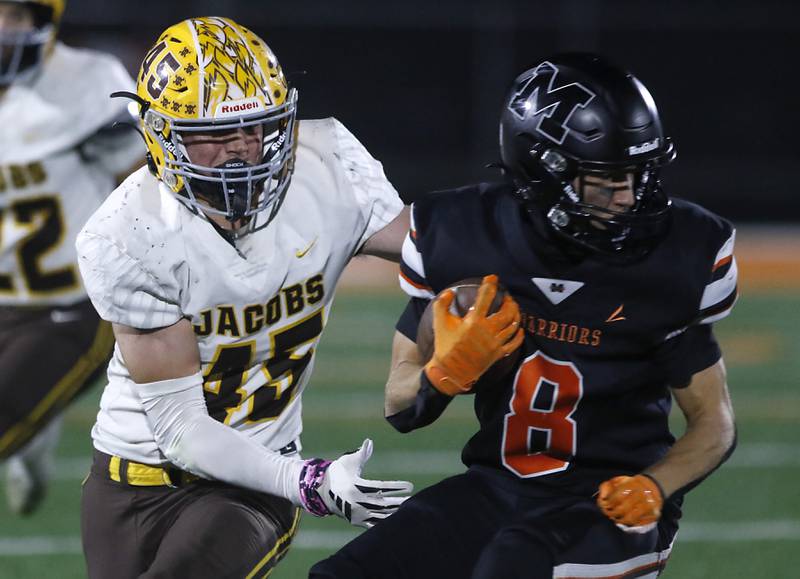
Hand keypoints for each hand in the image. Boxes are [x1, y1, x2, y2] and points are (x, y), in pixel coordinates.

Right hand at [299, 439, 412, 527]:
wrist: (321, 492)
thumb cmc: (338, 472)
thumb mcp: (347, 461)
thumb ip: (361, 453)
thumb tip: (369, 441)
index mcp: (355, 486)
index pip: (381, 486)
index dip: (396, 486)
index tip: (410, 485)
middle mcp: (356, 501)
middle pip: (382, 502)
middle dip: (398, 501)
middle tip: (412, 498)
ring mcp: (356, 513)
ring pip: (379, 515)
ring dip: (395, 512)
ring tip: (408, 508)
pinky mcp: (356, 521)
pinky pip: (373, 524)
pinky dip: (385, 523)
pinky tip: (397, 521)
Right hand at [424, 274, 523, 395]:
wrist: (451, 371)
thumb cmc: (445, 345)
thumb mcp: (439, 322)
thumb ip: (442, 304)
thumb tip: (450, 292)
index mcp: (473, 321)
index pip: (486, 297)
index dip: (490, 284)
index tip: (492, 278)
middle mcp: (487, 331)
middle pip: (506, 311)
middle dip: (509, 301)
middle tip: (507, 297)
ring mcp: (495, 343)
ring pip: (513, 325)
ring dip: (515, 314)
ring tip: (513, 309)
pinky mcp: (498, 354)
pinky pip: (515, 343)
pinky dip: (519, 334)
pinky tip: (518, 328)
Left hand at [597, 474, 663, 533]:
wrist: (654, 488)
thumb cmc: (632, 485)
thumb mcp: (620, 480)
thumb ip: (608, 486)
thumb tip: (602, 497)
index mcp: (634, 484)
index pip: (618, 496)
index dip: (609, 502)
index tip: (605, 504)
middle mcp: (643, 495)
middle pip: (623, 509)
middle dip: (613, 513)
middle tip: (609, 514)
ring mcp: (649, 507)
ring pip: (631, 518)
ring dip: (620, 520)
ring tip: (616, 519)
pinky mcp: (653, 515)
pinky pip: (639, 523)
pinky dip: (630, 524)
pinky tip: (626, 521)